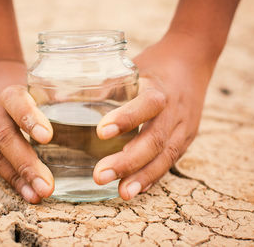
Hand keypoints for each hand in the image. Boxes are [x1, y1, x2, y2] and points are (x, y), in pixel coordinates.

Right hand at [0, 61, 53, 202]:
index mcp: (8, 91)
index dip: (29, 119)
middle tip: (48, 186)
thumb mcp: (38, 86)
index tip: (48, 137)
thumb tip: (90, 120)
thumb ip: (58, 101)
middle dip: (26, 164)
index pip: (16, 102)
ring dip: (19, 179)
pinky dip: (12, 180)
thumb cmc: (25, 90)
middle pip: (4, 137)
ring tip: (38, 195)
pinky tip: (28, 193)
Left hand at [93, 33, 215, 199]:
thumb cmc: (155, 64)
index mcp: (160, 88)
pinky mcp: (187, 138)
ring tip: (122, 193)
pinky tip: (136, 188)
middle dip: (128, 161)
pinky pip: (170, 161)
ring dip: (143, 177)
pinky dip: (153, 176)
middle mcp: (175, 110)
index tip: (101, 132)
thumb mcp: (132, 67)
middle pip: (155, 140)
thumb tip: (60, 98)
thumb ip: (105, 84)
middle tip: (100, 175)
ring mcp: (184, 127)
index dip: (126, 118)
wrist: (193, 61)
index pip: (147, 104)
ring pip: (166, 156)